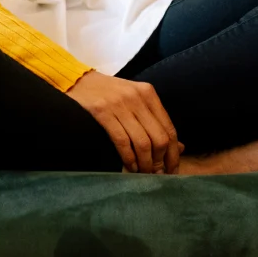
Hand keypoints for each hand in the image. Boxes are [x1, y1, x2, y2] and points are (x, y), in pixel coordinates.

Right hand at [66, 70, 182, 173]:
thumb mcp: (136, 101)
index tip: (172, 170)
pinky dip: (128, 158)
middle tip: (156, 175)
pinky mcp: (102, 112)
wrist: (79, 81)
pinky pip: (122, 141)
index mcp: (148, 93)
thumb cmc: (109, 94)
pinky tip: (129, 166)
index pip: (169, 128)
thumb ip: (155, 121)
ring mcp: (119, 104)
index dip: (173, 154)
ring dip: (145, 164)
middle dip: (160, 162)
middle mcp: (137, 97)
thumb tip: (178, 148)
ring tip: (143, 173)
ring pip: (142, 142)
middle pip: (159, 137)